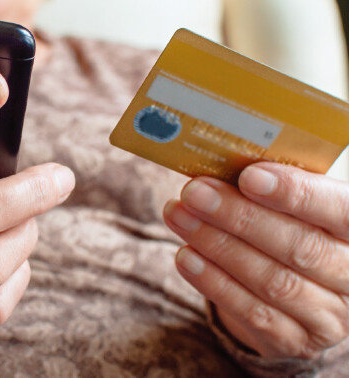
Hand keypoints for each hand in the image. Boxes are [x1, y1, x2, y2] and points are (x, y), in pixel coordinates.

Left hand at [163, 163, 348, 358]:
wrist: (294, 296)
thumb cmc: (288, 231)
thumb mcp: (290, 208)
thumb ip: (266, 189)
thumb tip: (215, 169)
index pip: (339, 209)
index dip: (296, 193)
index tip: (249, 176)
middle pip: (299, 245)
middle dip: (239, 217)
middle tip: (194, 193)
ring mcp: (328, 315)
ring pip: (272, 279)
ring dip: (217, 245)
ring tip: (178, 216)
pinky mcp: (296, 341)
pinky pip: (253, 312)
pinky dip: (214, 282)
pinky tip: (185, 257)